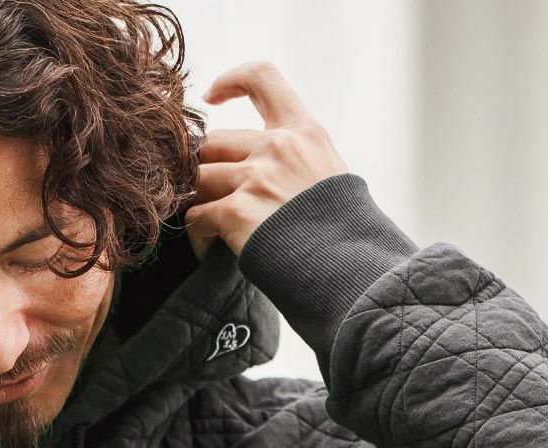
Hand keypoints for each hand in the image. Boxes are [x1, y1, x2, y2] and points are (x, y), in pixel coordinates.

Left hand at [185, 60, 351, 260]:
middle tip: (211, 195)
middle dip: (207, 168)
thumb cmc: (346, 233)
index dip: (229, 81)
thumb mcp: (331, 175)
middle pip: (214, 141)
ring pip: (199, 177)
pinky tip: (208, 245)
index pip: (261, 78)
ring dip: (199, 201)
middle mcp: (277, 147)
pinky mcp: (237, 212)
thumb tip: (267, 162)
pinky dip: (197, 232)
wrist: (350, 269)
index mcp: (303, 131)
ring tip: (210, 225)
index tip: (212, 97)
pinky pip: (197, 216)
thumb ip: (298, 159)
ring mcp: (255, 178)